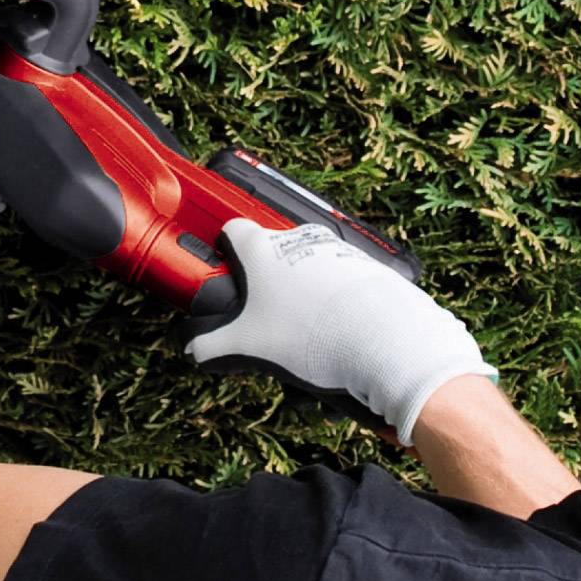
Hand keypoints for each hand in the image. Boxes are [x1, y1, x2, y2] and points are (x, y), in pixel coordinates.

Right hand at [183, 219, 497, 444]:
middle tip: (262, 318)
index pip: (232, 231)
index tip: (223, 269)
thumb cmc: (313, 332)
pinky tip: (335, 332)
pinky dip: (333, 299)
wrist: (384, 337)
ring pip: (306, 266)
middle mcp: (298, 240)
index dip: (223, 249)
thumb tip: (195, 349)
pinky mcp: (365, 265)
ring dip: (300, 292)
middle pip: (270, 252)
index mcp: (263, 249)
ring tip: (302, 334)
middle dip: (264, 283)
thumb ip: (212, 345)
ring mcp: (335, 250)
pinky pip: (339, 278)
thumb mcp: (249, 345)